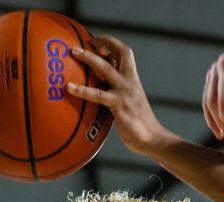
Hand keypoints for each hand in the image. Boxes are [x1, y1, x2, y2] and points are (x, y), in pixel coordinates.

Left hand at [67, 36, 165, 154]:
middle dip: (103, 42)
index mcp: (133, 80)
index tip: (96, 41)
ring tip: (73, 52)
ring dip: (90, 57)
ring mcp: (125, 92)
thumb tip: (100, 88)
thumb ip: (118, 91)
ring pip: (107, 68)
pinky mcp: (119, 105)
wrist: (153, 139)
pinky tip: (69, 88)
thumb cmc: (139, 124)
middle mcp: (130, 82)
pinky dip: (82, 90)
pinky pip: (98, 95)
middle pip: (120, 53)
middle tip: (83, 41)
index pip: (125, 53)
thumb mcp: (130, 102)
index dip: (111, 43)